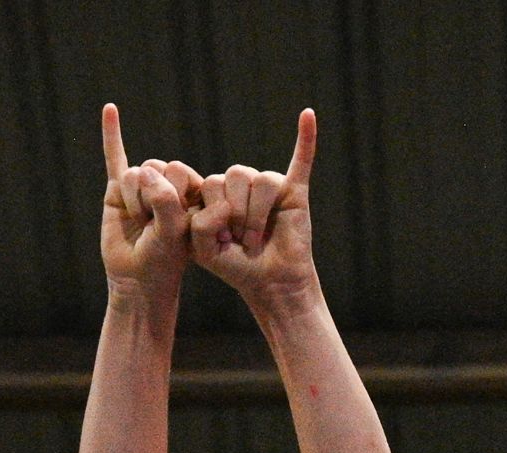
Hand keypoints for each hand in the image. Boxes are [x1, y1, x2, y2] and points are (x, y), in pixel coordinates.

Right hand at [97, 106, 193, 305]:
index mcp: (190, 191)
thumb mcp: (173, 232)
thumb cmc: (162, 261)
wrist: (136, 281)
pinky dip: (111, 134)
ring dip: (133, 201)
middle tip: (151, 226)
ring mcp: (142, 186)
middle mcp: (167, 184)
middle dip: (150, 199)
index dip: (170, 198)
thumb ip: (166, 201)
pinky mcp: (118, 192)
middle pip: (155, 169)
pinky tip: (110, 110)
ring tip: (138, 222)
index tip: (174, 228)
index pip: (177, 172)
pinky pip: (115, 157)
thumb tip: (143, 170)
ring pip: (133, 174)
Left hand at [188, 111, 319, 311]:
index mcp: (217, 193)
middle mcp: (241, 184)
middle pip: (234, 176)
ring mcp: (268, 186)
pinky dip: (306, 138)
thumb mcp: (204, 251)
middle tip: (243, 242)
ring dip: (257, 215)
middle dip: (237, 215)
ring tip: (257, 238)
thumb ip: (198, 223)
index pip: (209, 184)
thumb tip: (223, 199)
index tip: (220, 241)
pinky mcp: (294, 190)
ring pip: (261, 180)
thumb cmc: (237, 267)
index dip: (215, 215)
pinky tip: (307, 116)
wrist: (271, 283)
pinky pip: (301, 159)